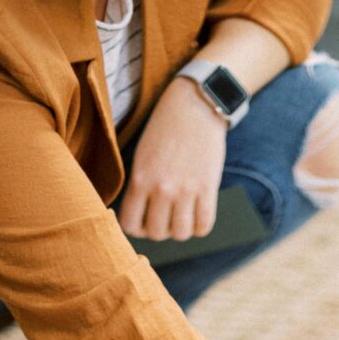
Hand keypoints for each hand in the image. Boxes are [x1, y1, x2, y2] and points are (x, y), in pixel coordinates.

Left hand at [118, 78, 226, 240]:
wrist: (194, 106)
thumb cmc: (165, 128)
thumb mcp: (142, 155)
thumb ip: (141, 185)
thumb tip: (144, 215)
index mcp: (140, 179)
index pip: (131, 225)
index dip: (136, 229)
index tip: (143, 222)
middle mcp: (162, 188)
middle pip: (157, 233)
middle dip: (160, 230)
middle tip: (165, 219)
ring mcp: (186, 190)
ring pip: (181, 233)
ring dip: (181, 230)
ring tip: (182, 217)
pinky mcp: (208, 188)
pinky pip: (204, 225)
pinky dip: (200, 227)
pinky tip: (198, 216)